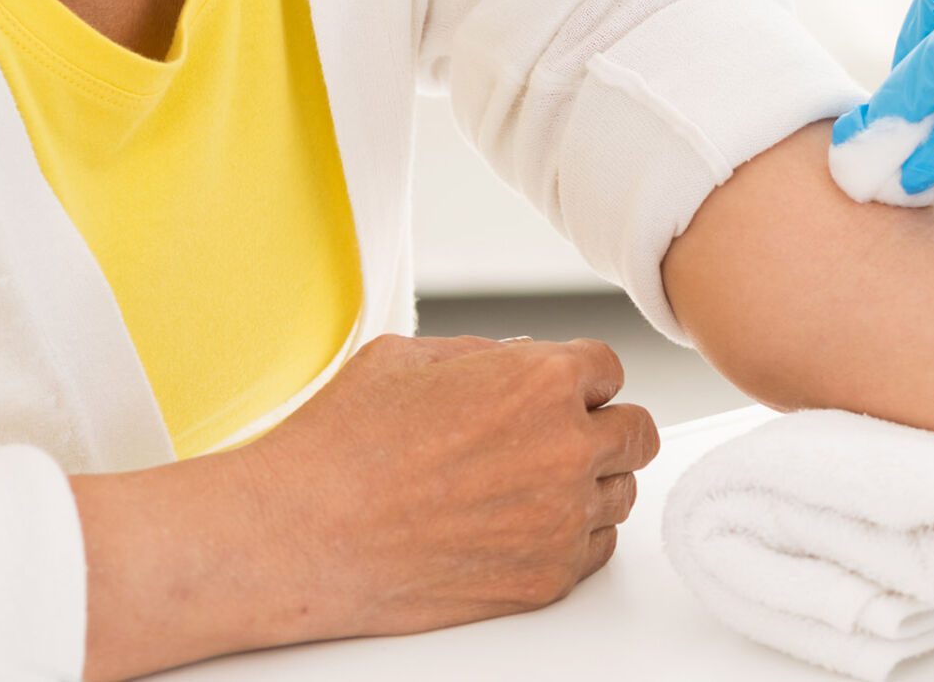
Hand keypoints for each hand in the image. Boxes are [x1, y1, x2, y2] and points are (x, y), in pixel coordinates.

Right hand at [248, 335, 658, 634]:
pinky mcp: (545, 577)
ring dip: (590, 484)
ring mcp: (561, 518)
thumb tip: (525, 360)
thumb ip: (489, 355)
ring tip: (530, 485)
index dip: (579, 380)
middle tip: (560, 438)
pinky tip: (525, 526)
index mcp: (542, 381)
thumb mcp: (411, 357)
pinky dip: (573, 537)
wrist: (298, 532)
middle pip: (635, 433)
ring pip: (622, 493)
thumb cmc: (340, 444)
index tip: (559, 394)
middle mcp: (566, 448)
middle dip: (602, 428)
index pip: (610, 370)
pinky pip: (597, 549)